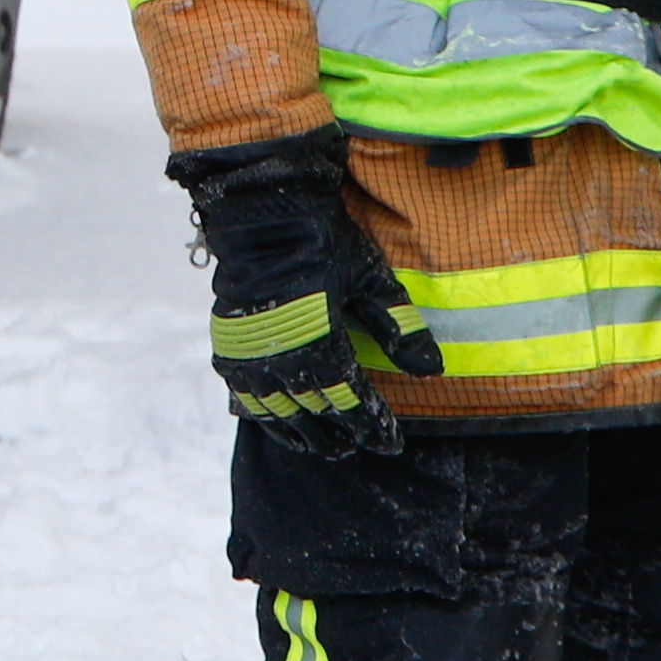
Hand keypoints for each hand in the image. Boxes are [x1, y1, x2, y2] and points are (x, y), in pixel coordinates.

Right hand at [178, 133, 432, 456]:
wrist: (262, 214)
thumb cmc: (323, 242)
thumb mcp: (371, 279)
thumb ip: (399, 326)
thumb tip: (431, 369)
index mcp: (320, 342)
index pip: (351, 401)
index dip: (372, 425)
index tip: (392, 441)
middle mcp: (281, 357)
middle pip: (315, 412)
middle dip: (340, 434)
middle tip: (358, 446)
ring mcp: (250, 354)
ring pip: (280, 411)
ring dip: (304, 433)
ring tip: (324, 446)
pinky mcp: (229, 345)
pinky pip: (247, 396)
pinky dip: (265, 416)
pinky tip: (279, 423)